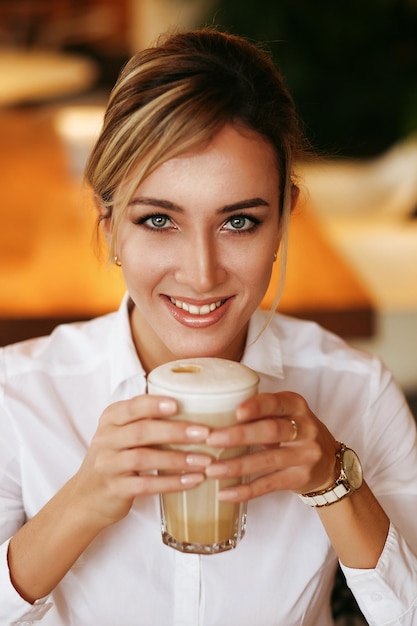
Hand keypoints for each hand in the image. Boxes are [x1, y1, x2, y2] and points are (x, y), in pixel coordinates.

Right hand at [71, 394, 211, 527]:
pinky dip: (171, 482)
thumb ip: (146, 419)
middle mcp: (106, 439)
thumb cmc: (115, 458)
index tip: (178, 404)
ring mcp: (108, 465)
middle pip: (141, 431)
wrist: (86, 497)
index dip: (154, 405)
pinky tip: (192, 480)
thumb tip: (194, 407)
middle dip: (176, 431)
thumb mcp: (122, 433)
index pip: (132, 406)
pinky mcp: (115, 489)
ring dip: (177, 459)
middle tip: (205, 433)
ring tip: (205, 460)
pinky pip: (145, 485)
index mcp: (111, 419)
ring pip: (144, 458)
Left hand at [205, 391, 338, 501]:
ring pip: (268, 460)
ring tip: (212, 470)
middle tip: (212, 440)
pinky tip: (226, 493)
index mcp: (297, 406)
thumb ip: (262, 411)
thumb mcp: (287, 414)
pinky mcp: (300, 478)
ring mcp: (305, 455)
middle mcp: (305, 428)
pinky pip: (269, 485)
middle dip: (240, 436)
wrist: (329, 463)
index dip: (257, 406)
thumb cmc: (297, 432)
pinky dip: (246, 490)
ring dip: (237, 466)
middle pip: (272, 431)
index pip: (276, 403)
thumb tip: (217, 415)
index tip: (236, 412)